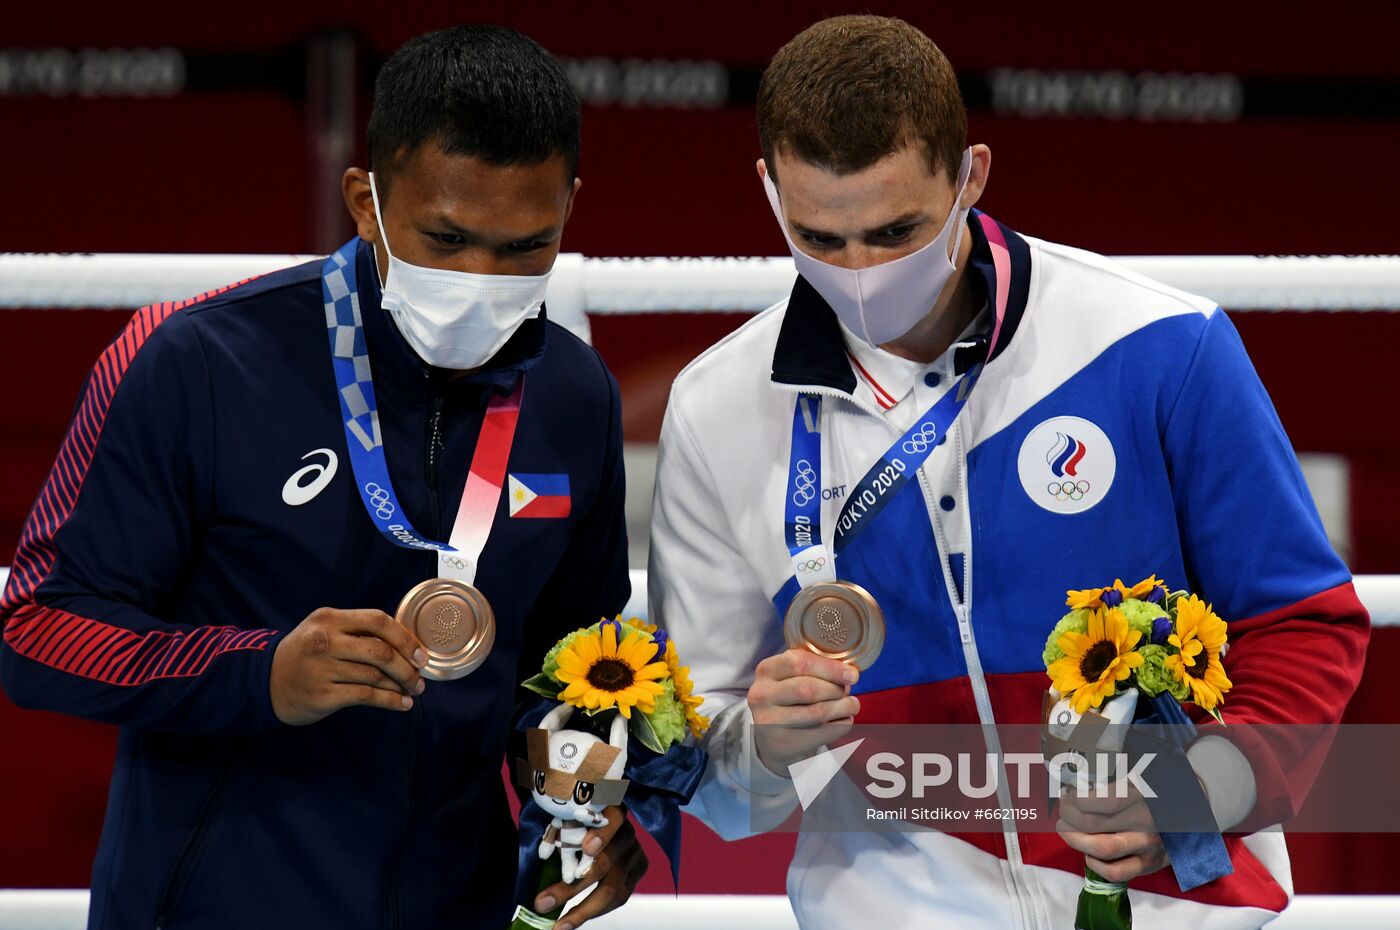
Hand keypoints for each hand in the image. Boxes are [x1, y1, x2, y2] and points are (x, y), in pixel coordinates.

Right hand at [270, 607, 427, 724]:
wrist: (264, 681)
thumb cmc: (304, 654)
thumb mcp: (323, 630)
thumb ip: (356, 631)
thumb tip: (405, 644)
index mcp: (329, 619)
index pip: (377, 620)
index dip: (405, 637)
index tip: (420, 654)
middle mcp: (325, 641)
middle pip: (380, 650)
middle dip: (408, 666)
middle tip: (420, 677)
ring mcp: (322, 668)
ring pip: (375, 675)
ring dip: (401, 685)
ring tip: (413, 691)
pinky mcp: (323, 695)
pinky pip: (366, 696)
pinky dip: (390, 701)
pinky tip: (402, 704)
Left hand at [533, 806, 646, 929]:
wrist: (603, 825)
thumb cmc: (577, 822)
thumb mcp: (568, 822)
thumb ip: (561, 837)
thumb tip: (540, 864)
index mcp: (611, 810)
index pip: (614, 819)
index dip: (603, 834)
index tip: (586, 848)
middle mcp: (627, 832)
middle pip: (605, 863)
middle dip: (571, 887)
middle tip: (542, 903)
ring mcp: (635, 853)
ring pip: (612, 888)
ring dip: (582, 911)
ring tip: (558, 926)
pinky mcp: (639, 870)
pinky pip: (620, 897)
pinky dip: (596, 910)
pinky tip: (574, 919)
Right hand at [748, 649, 860, 774]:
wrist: (771, 740)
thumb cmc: (788, 701)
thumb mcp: (789, 678)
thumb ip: (812, 669)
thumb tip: (847, 673)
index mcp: (766, 670)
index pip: (798, 663)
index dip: (830, 668)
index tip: (852, 674)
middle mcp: (762, 694)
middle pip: (808, 689)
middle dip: (836, 689)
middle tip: (848, 691)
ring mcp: (768, 721)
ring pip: (817, 712)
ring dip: (842, 707)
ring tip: (852, 705)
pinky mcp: (781, 744)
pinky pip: (820, 734)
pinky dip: (840, 726)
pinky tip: (845, 720)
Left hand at [1056, 779, 1168, 882]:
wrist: (1194, 814)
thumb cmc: (1158, 789)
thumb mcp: (1140, 773)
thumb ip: (1114, 775)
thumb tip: (1077, 781)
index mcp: (1142, 793)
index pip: (1099, 800)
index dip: (1075, 799)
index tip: (1069, 794)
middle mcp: (1145, 820)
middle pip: (1091, 823)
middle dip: (1068, 817)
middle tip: (1063, 811)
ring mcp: (1148, 845)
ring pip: (1101, 848)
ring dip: (1074, 839)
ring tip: (1066, 830)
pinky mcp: (1150, 865)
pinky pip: (1116, 873)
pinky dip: (1095, 865)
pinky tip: (1088, 854)